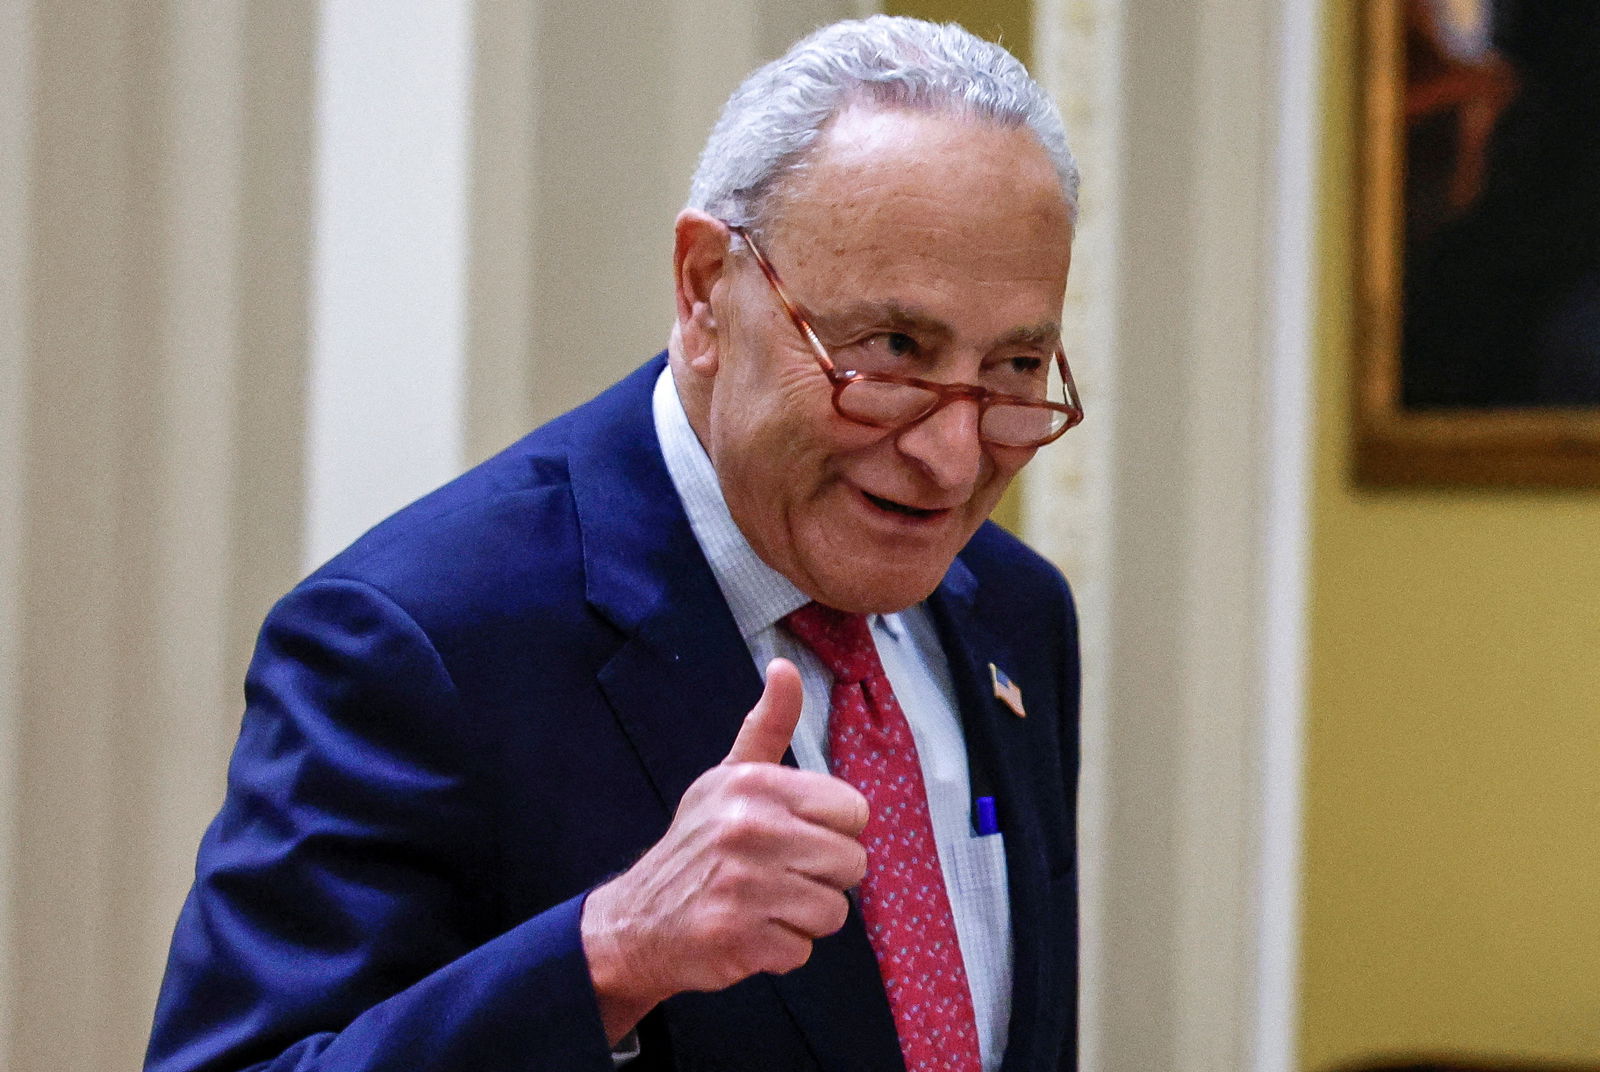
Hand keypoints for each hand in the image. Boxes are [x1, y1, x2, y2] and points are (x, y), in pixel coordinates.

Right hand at [580, 658, 868, 1044]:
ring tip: (764, 902)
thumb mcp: (728, 776)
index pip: (854, 811)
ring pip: (834, 911)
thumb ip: (767, 725)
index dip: (832, 829)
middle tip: (779, 875)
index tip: (796, 834)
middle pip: (852, 864)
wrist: (637, 919)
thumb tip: (784, 666)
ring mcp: (742, 885)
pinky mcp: (738, 938)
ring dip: (804, 916)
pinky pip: (803, 950)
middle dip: (822, 877)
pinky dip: (782, 950)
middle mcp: (749, 828)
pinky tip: (750, 931)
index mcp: (755, 785)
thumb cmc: (698, 844)